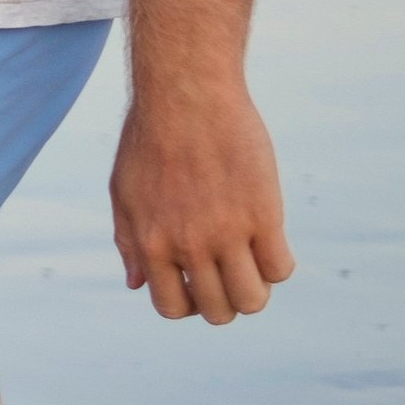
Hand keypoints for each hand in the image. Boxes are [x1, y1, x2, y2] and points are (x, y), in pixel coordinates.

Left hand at [109, 76, 296, 322]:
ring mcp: (227, 231)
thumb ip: (129, 241)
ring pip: (252, 299)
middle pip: (218, 311)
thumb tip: (137, 285)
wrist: (186, 93)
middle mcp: (188, 245)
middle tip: (230, 271)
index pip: (172, 308)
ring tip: (252, 261)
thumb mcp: (124, 191)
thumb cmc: (151, 138)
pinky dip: (278, 264)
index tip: (199, 282)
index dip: (189, 303)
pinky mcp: (263, 212)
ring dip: (255, 290)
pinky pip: (281, 268)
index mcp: (150, 242)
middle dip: (225, 300)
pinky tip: (269, 238)